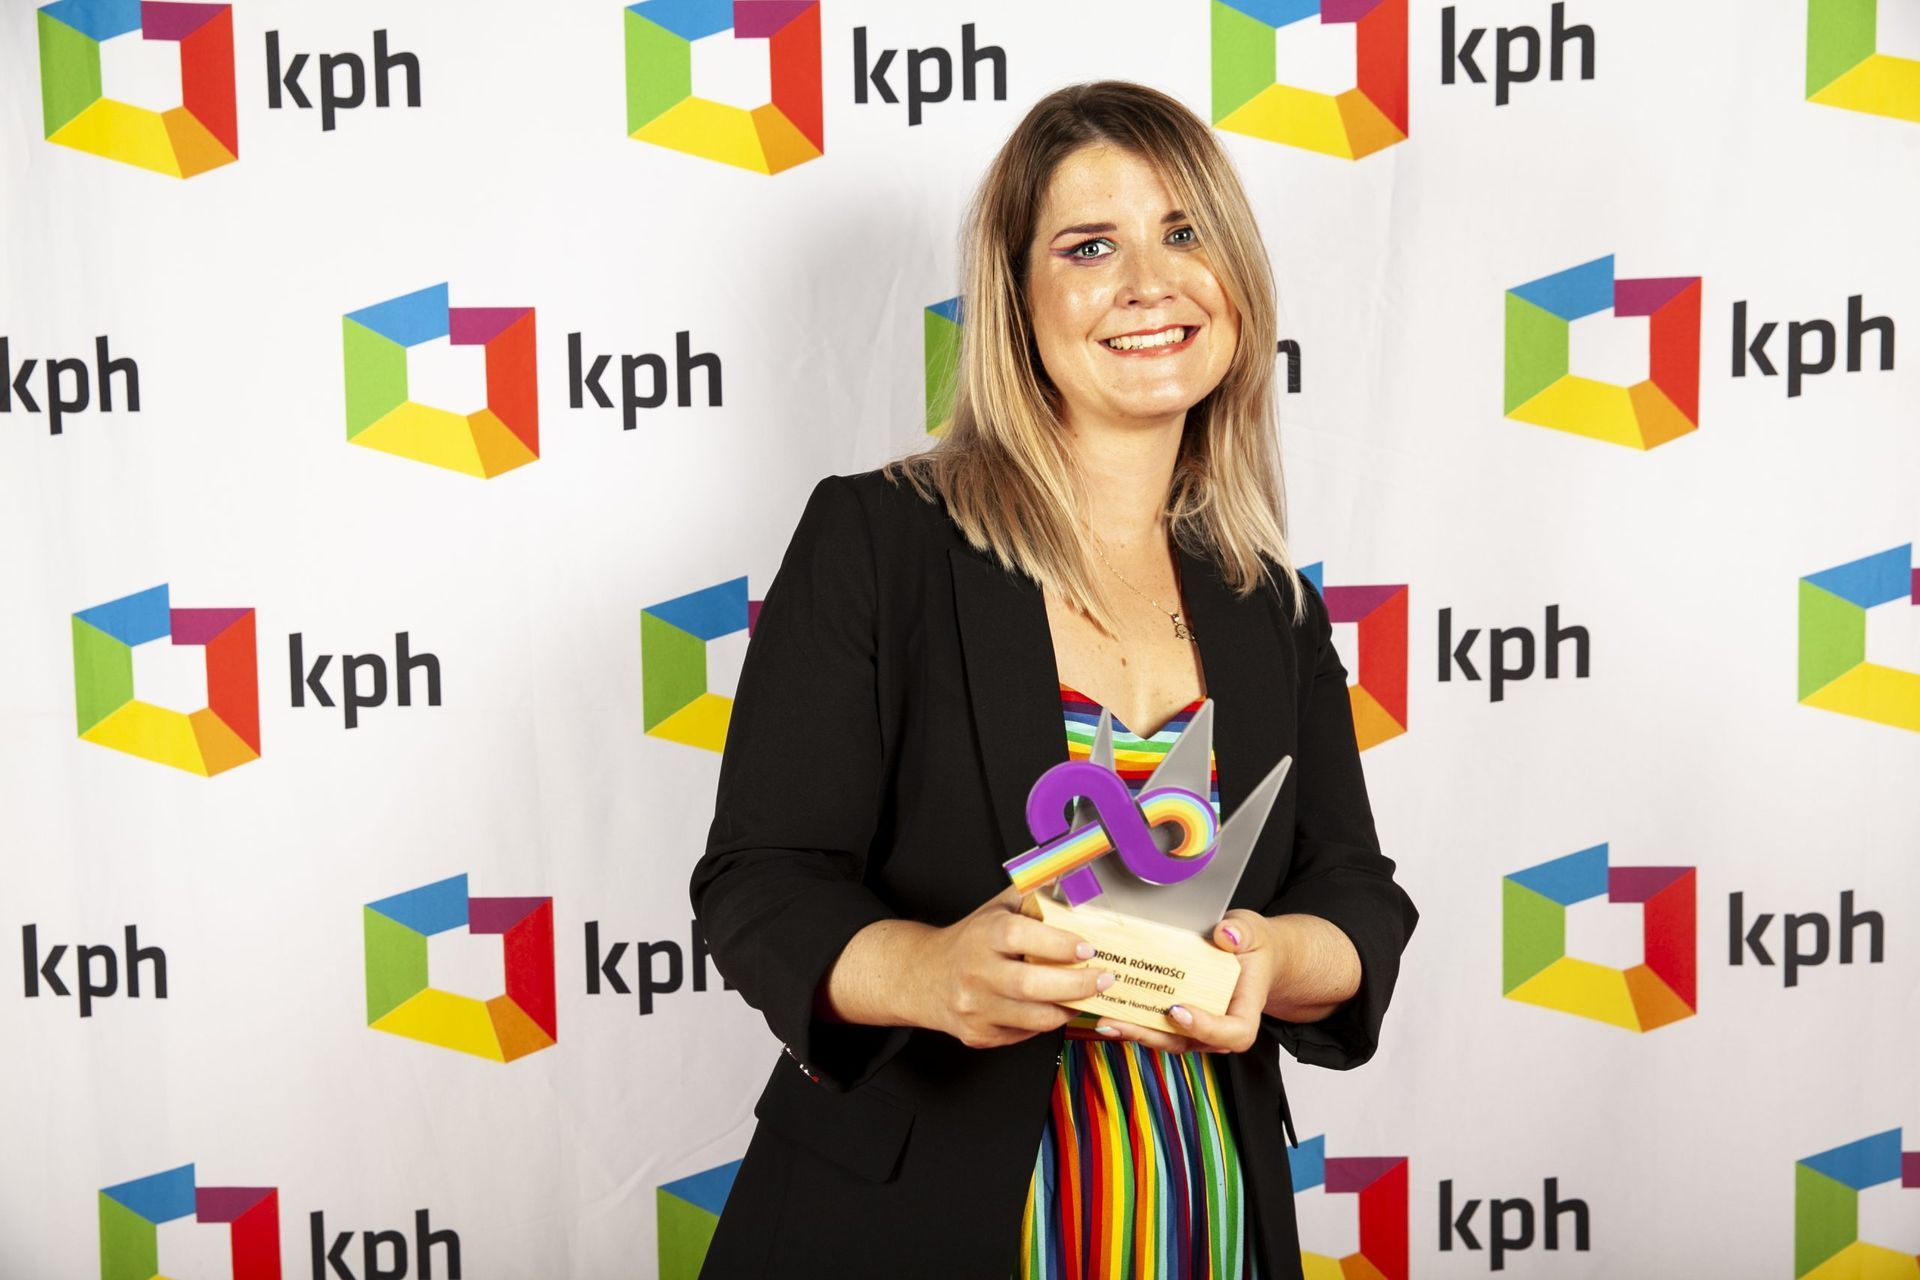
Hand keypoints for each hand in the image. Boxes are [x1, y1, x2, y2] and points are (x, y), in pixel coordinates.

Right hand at [907, 885, 1117, 1049]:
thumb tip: (1075, 881)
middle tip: (1106, 978)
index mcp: (981, 935)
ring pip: (1036, 1017)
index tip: (1088, 948)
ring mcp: (976, 1008)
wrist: (924, 977)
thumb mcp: (996, 909)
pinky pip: (1026, 1033)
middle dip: (1078, 985)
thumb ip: (1033, 896)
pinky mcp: (979, 1034)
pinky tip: (1058, 1006)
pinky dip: (1048, 1021)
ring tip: (1088, 995)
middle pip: (1032, 986)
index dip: (1057, 944)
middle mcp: (975, 973)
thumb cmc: (971, 940)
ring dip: (1070, 1007)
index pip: (1019, 937)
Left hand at [1090, 909, 1277, 1054]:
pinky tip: (1107, 1009)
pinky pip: (1155, 1024)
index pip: (1234, 1034)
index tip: (1178, 1010)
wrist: (1247, 955)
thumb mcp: (1252, 932)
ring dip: (1134, 1031)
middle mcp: (1218, 1025)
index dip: (1206, 1029)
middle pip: (1188, 1041)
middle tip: (1118, 1021)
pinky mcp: (1176, 1019)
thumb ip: (1242, 932)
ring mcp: (1195, 1026)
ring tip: (1105, 1020)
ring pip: (1166, 1038)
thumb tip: (1226, 935)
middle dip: (1151, 1034)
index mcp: (1243, 1011)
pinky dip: (1132, 1019)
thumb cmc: (1252, 948)